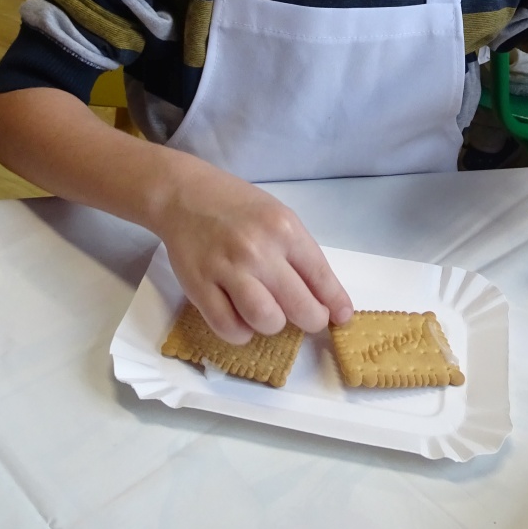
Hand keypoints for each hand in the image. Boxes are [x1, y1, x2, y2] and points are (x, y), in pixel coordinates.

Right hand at [154, 164, 352, 343]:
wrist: (185, 196)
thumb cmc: (238, 206)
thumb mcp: (278, 216)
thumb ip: (299, 253)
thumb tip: (325, 296)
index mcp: (283, 228)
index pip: (320, 276)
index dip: (335, 303)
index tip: (342, 317)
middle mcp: (258, 250)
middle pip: (299, 306)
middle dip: (311, 320)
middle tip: (308, 319)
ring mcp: (227, 269)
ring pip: (265, 320)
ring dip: (273, 325)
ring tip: (270, 313)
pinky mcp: (199, 287)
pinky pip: (228, 328)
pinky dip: (241, 333)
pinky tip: (242, 319)